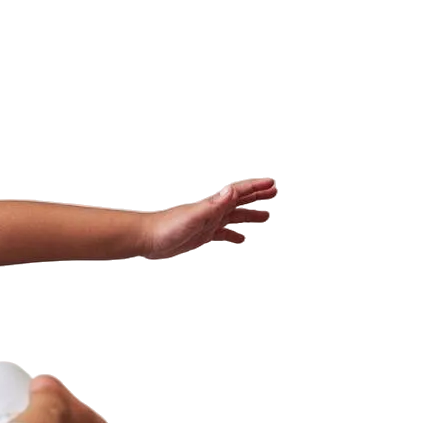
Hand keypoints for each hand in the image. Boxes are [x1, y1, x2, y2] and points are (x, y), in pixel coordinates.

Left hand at [143, 176, 280, 258]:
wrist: (149, 239)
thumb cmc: (167, 227)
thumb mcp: (195, 215)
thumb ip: (214, 203)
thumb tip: (230, 189)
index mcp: (213, 205)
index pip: (239, 192)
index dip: (255, 187)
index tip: (270, 183)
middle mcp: (212, 212)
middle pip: (239, 202)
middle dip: (256, 196)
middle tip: (272, 193)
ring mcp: (207, 224)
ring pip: (233, 217)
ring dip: (248, 215)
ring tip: (263, 216)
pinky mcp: (201, 236)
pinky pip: (221, 234)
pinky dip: (232, 235)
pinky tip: (239, 239)